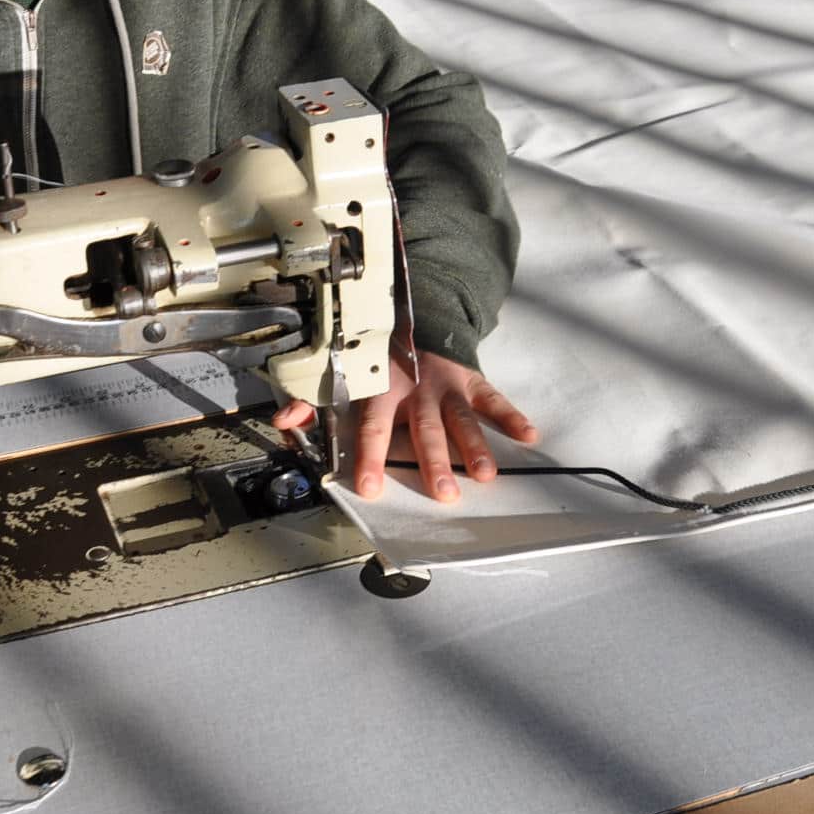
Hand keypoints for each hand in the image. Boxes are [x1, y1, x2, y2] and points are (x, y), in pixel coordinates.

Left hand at [272, 346, 536, 503]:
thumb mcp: (338, 376)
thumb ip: (310, 401)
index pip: (372, 427)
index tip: (369, 487)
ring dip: (475, 447)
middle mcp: (416, 390)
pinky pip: (492, 398)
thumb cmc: (372, 360)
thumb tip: (284, 423)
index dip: (369, 456)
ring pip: (461, 419)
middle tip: (445, 494)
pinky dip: (511, 415)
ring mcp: (446, 385)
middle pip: (425, 431)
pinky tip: (528, 435)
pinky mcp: (470, 379)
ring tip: (485, 476)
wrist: (408, 319)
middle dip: (434, 462)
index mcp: (380, 391)